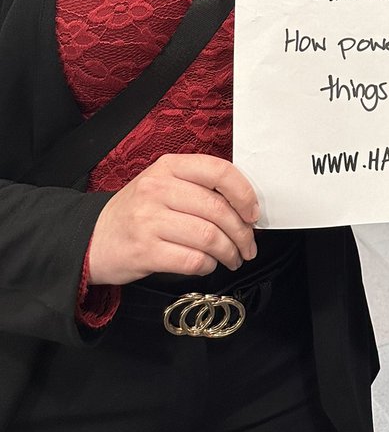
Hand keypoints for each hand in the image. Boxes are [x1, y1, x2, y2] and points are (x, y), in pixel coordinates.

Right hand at [87, 154, 258, 285]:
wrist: (92, 238)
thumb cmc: (137, 211)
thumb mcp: (163, 184)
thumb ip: (198, 187)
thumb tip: (243, 206)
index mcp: (169, 166)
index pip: (219, 172)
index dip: (244, 193)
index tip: (253, 213)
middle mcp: (158, 188)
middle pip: (218, 209)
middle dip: (242, 232)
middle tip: (248, 246)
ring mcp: (149, 220)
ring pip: (209, 236)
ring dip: (229, 252)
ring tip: (232, 258)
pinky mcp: (145, 251)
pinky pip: (192, 260)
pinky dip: (207, 265)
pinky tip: (207, 265)